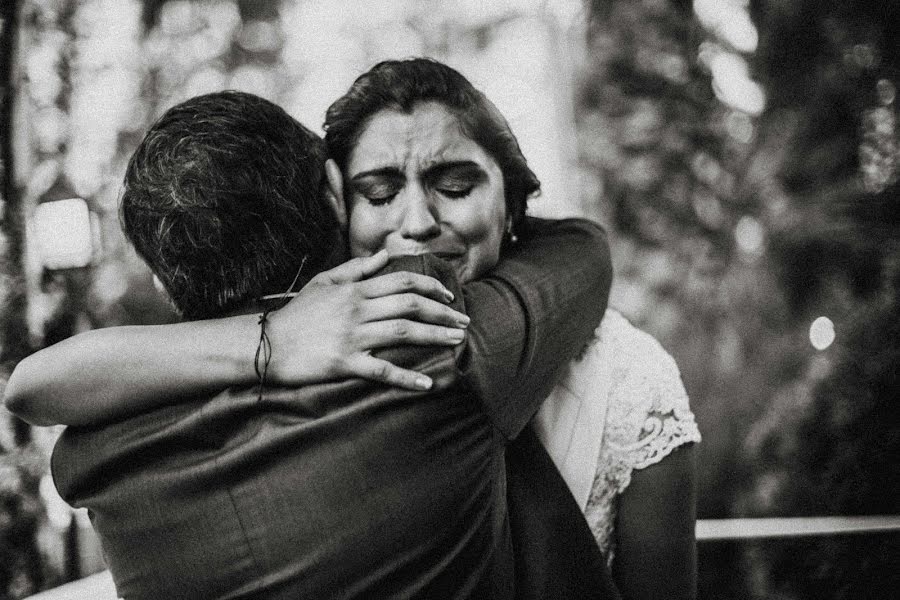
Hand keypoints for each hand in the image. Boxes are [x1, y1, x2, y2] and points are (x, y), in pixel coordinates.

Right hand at [265, 250, 468, 389]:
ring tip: (457, 341)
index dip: (431, 288)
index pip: (403, 282)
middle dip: (443, 312)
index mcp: (355, 289)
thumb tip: (385, 255)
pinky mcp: (344, 362)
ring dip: (435, 336)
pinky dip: (406, 377)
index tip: (450, 297)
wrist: (266, 343)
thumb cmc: (296, 314)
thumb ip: (357, 269)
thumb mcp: (324, 282)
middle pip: (411, 305)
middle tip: (464, 322)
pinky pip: (382, 370)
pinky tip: (427, 383)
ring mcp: (352, 336)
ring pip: (403, 332)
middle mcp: (357, 309)